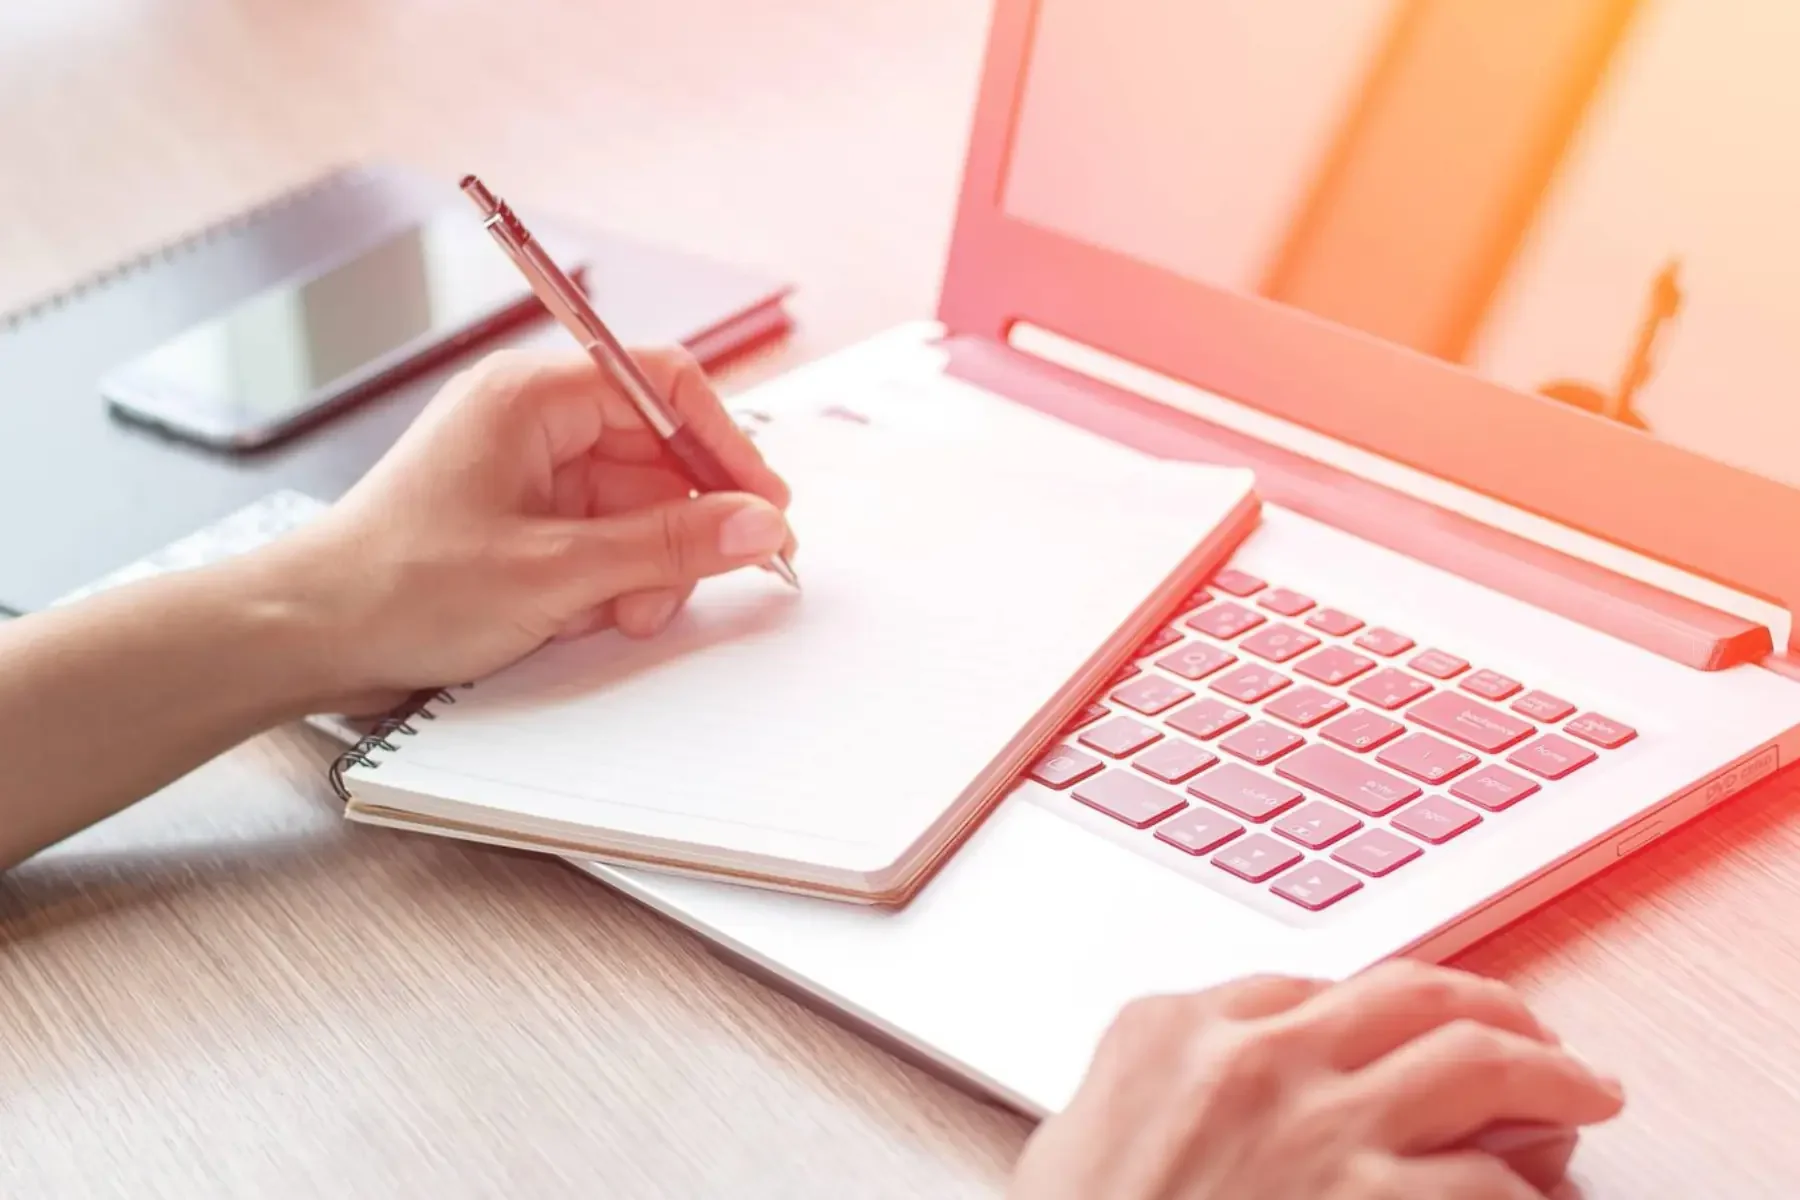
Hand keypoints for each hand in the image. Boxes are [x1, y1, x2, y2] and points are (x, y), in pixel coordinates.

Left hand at [272, 345, 793, 713]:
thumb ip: (669, 545)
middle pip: (657, 455)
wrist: (306, 637)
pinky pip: (602, 538)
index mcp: (531, 397)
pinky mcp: (521, 520)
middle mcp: (532, 421)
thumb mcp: (556, 573)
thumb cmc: (397, 586)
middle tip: (681, 587)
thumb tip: (757, 523)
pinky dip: (610, 581)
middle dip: (679, 528)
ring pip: (636, 507)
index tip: (763, 506)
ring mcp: (526, 472)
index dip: (725, 444)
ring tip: (614, 614)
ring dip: (644, 566)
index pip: (664, 385)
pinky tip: (584, 617)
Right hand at [1008, 962, 1622, 1199]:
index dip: (1383, 1003)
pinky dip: (1534, 1191)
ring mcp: (1320, 1134)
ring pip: (1477, 1064)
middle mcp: (1256, 1061)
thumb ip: (1155, 1084)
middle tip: (1531, 1033)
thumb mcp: (1078, 1136)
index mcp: (1174, 1029)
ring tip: (1586, 1092)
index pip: (1313, 984)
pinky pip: (1491, 1188)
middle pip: (1412, 995)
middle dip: (1493, 1007)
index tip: (1414, 1021)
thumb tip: (1210, 1079)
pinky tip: (1546, 1195)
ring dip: (1552, 1076)